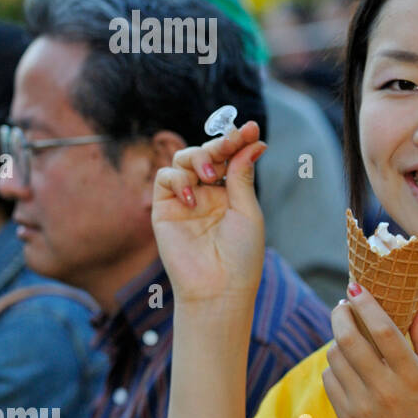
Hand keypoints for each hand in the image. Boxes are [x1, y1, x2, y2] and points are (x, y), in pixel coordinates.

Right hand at [152, 120, 266, 305]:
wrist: (218, 287)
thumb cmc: (240, 254)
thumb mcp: (247, 210)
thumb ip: (242, 176)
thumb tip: (254, 143)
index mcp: (230, 193)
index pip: (231, 158)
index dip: (238, 142)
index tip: (251, 129)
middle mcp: (207, 193)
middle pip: (207, 153)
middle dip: (220, 143)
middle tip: (232, 141)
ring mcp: (185, 199)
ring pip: (183, 158)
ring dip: (199, 158)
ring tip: (210, 176)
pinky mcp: (164, 209)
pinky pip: (165, 178)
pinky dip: (178, 178)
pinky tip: (193, 196)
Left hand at [324, 288, 417, 417]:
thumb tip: (417, 305)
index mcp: (411, 378)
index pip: (381, 330)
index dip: (366, 303)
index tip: (357, 287)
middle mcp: (383, 391)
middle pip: (348, 340)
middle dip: (341, 314)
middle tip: (344, 305)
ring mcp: (361, 409)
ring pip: (334, 359)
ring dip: (338, 339)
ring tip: (349, 335)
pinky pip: (331, 382)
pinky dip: (335, 367)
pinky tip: (349, 365)